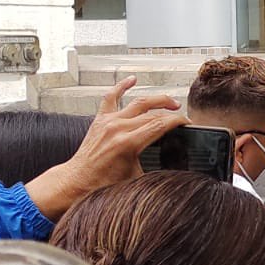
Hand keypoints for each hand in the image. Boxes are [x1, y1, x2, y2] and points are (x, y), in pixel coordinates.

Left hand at [26, 76, 185, 220]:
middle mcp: (118, 129)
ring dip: (157, 100)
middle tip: (181, 116)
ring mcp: (108, 122)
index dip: (177, 121)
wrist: (77, 182)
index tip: (186, 122)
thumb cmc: (103, 184)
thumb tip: (173, 165)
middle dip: (171, 113)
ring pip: (138, 103)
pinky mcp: (100, 120)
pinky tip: (132, 80)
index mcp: (128, 143)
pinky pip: (111, 98)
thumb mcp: (136, 178)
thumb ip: (153, 167)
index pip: (160, 125)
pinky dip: (122, 86)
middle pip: (153, 114)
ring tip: (169, 102)